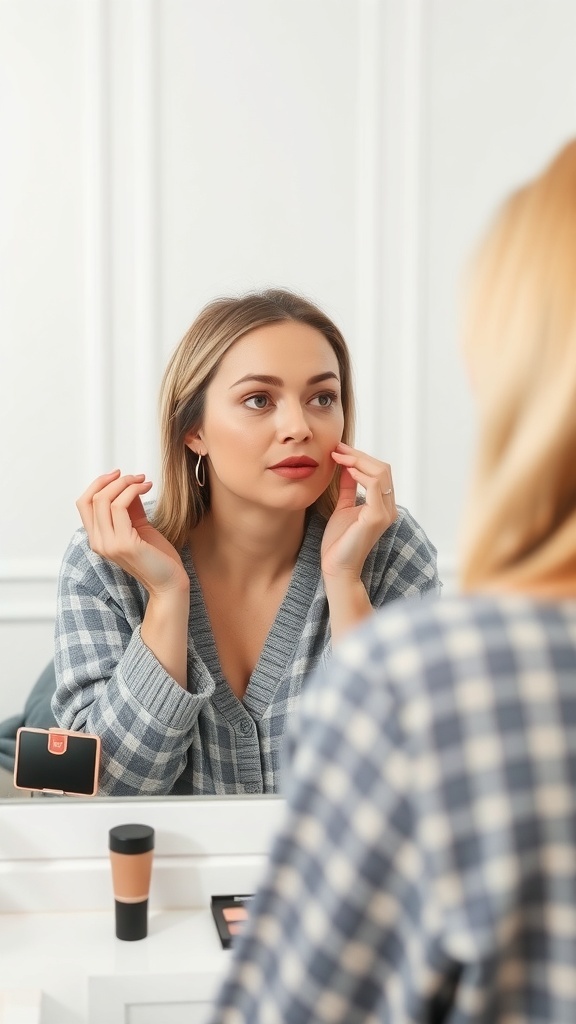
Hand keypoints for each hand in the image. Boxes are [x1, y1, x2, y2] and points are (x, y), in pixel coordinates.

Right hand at [76, 470, 188, 595]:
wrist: (169, 582)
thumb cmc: (156, 556)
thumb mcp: (138, 526)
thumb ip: (129, 508)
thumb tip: (127, 485)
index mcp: (98, 539)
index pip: (84, 504)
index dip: (98, 484)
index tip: (118, 475)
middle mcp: (98, 543)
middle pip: (91, 499)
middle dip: (112, 481)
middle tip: (134, 476)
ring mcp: (109, 544)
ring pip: (104, 500)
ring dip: (125, 483)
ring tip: (143, 481)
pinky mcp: (124, 544)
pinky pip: (120, 506)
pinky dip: (133, 491)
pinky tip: (147, 488)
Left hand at [321, 443, 396, 580]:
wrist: (336, 568)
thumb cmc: (338, 542)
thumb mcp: (343, 508)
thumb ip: (348, 489)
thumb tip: (347, 466)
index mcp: (383, 506)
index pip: (379, 472)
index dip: (360, 457)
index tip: (339, 450)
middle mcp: (390, 508)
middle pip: (382, 468)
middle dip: (359, 455)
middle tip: (337, 448)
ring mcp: (386, 512)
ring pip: (380, 473)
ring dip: (358, 460)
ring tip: (338, 456)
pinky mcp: (377, 517)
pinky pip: (374, 485)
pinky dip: (360, 473)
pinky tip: (345, 469)